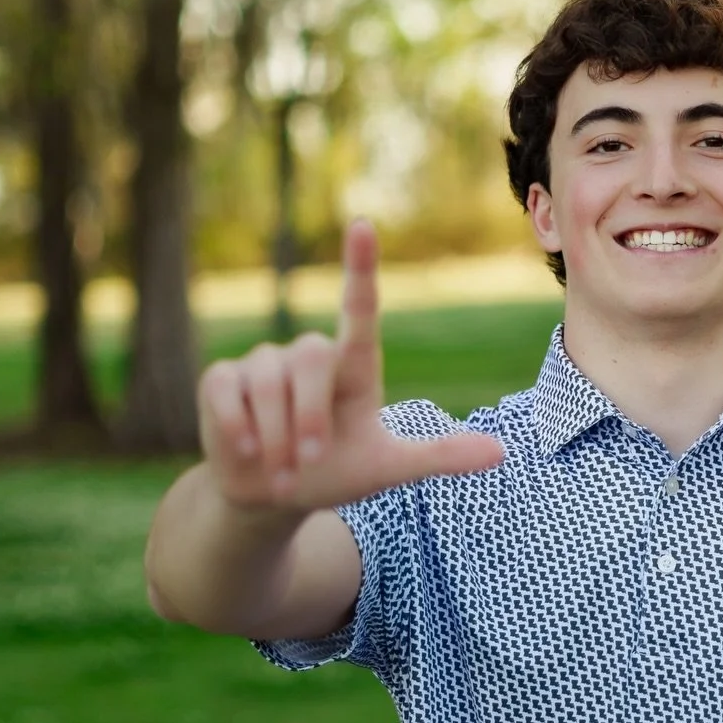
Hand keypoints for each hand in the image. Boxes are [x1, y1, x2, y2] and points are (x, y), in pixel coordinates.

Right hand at [197, 219, 504, 510]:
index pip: (359, 309)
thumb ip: (439, 456)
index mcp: (352, 367)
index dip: (360, 267)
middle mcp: (307, 354)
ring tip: (283, 471)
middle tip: (311, 462)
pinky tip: (246, 453)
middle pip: (310, 361)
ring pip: (268, 384)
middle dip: (311, 418)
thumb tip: (500, 452)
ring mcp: (260, 363)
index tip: (363, 225)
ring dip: (278, 438)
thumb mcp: (388, 468)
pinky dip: (238, 430)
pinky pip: (228, 394)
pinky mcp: (221, 380)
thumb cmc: (336, 473)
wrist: (272, 497)